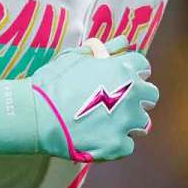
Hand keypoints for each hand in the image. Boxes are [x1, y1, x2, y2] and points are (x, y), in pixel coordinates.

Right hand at [0, 36, 157, 161]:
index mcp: (124, 69)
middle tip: (119, 102)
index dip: (133, 72)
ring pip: (143, 122)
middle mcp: (132, 94)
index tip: (122, 78)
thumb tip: (121, 42)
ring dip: (130, 122)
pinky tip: (100, 138)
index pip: (143, 67)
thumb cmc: (54, 81)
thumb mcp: (76, 57)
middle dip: (138, 98)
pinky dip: (116, 143)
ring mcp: (126, 121)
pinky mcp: (117, 145)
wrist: (37, 114)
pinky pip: (128, 145)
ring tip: (109, 123)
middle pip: (150, 95)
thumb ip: (103, 49)